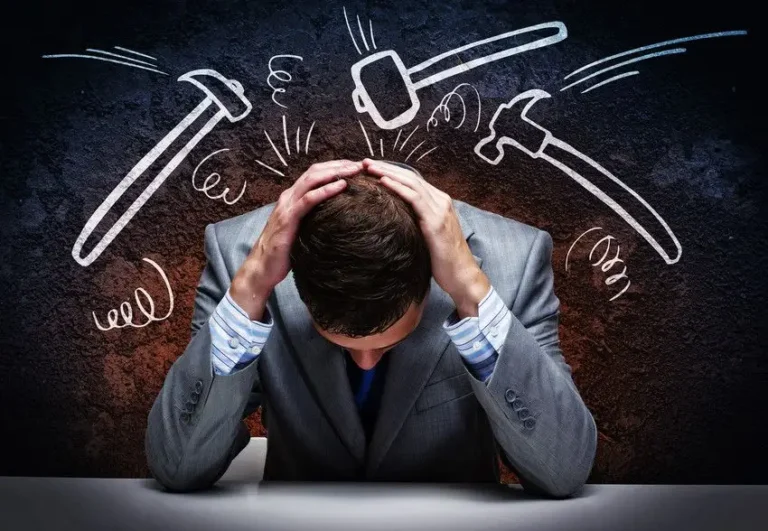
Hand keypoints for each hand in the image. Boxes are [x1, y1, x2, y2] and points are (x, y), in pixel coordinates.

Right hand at [231, 160, 362, 318]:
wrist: (262, 267)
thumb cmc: (284, 252)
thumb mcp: (301, 230)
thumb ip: (313, 219)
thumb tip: (336, 219)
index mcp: (292, 198)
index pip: (315, 174)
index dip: (335, 167)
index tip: (355, 167)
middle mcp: (288, 197)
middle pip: (315, 171)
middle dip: (339, 165)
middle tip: (361, 164)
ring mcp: (287, 206)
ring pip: (312, 180)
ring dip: (336, 172)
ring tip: (355, 170)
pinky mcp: (288, 218)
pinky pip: (309, 199)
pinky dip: (326, 190)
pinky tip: (341, 186)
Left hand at [363, 159, 489, 316]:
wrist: (461, 276)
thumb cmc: (443, 260)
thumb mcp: (427, 235)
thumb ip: (415, 222)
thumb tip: (393, 219)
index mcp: (439, 202)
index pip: (412, 181)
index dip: (391, 172)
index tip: (371, 168)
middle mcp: (441, 201)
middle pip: (410, 177)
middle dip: (386, 167)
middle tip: (364, 162)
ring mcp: (440, 209)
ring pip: (411, 183)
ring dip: (388, 173)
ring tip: (369, 167)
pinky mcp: (436, 221)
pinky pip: (414, 198)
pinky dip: (398, 188)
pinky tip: (383, 181)